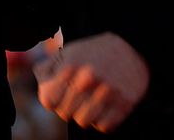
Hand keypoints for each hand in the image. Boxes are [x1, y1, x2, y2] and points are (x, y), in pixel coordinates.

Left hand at [33, 32, 148, 132]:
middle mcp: (89, 78)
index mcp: (72, 65)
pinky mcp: (125, 103)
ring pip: (83, 121)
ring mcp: (108, 91)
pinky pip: (104, 126)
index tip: (62, 91)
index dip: (53, 99)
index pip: (48, 100)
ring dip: (86, 114)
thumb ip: (46, 69)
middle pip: (65, 113)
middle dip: (69, 106)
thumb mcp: (67, 53)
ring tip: (92, 99)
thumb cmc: (92, 53)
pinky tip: (106, 105)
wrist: (132, 46)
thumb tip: (42, 86)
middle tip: (79, 94)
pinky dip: (103, 119)